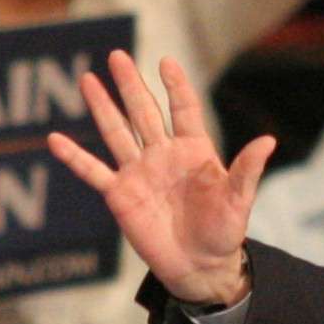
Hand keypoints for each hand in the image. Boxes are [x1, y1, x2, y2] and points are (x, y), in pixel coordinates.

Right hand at [46, 50, 276, 306]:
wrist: (200, 267)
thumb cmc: (223, 232)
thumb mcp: (238, 200)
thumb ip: (247, 170)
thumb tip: (269, 141)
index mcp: (194, 150)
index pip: (183, 109)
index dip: (176, 86)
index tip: (166, 62)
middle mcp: (163, 155)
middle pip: (144, 112)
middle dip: (131, 85)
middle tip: (118, 56)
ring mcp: (139, 172)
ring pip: (117, 132)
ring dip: (102, 107)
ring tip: (88, 79)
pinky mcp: (120, 195)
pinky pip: (94, 172)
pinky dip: (75, 157)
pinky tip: (55, 139)